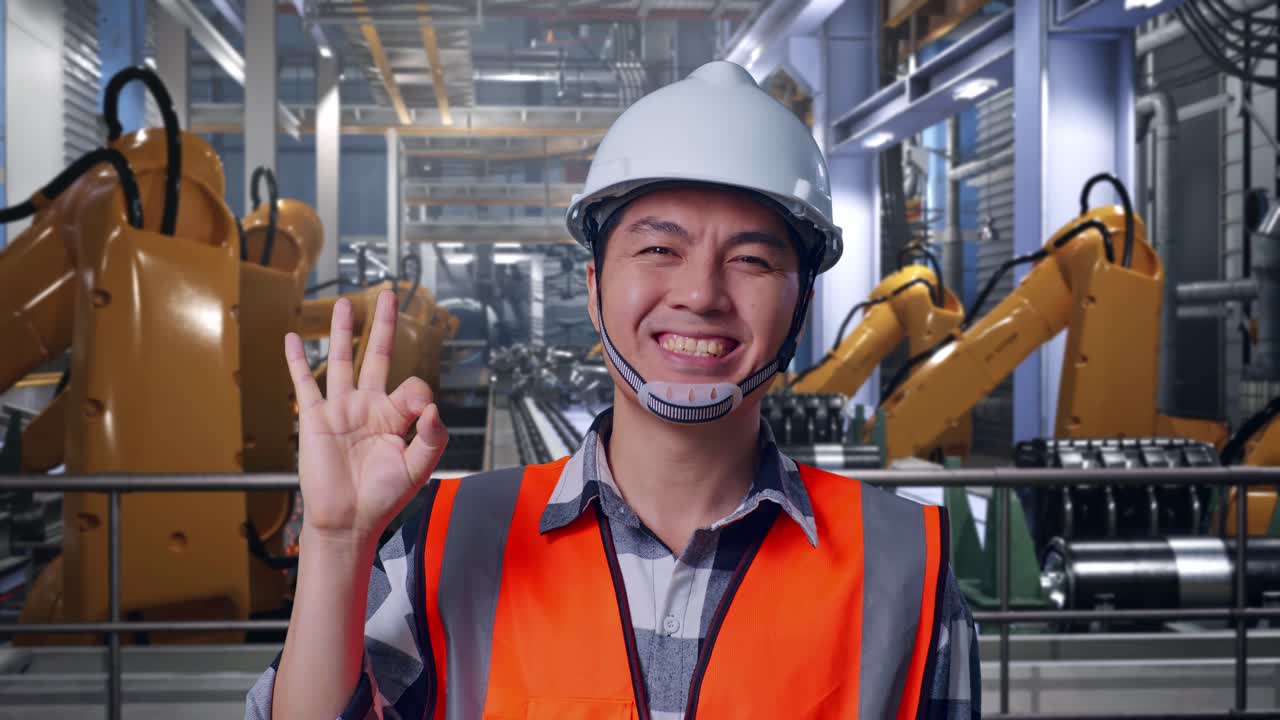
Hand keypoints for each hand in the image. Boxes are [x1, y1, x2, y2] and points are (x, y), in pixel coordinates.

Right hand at [283, 289, 447, 546]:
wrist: (348, 520)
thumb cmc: (383, 497)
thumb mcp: (418, 467)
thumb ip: (432, 436)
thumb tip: (434, 406)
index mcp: (397, 416)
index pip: (413, 385)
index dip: (420, 393)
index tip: (423, 412)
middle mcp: (369, 406)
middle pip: (377, 355)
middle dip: (384, 325)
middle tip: (390, 295)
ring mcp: (341, 409)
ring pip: (341, 360)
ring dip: (342, 331)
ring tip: (345, 303)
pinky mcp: (315, 418)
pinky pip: (305, 383)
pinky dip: (296, 360)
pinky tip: (292, 338)